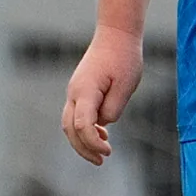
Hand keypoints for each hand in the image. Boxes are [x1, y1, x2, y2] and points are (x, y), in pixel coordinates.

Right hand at [61, 26, 143, 164]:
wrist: (116, 35)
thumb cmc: (124, 58)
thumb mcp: (126, 85)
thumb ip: (113, 109)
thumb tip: (103, 124)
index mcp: (85, 90)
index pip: (82, 126)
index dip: (92, 143)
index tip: (108, 151)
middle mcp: (74, 92)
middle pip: (70, 129)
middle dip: (84, 148)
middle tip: (102, 161)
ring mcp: (74, 92)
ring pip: (69, 124)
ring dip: (82, 141)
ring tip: (102, 153)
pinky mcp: (79, 91)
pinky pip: (76, 116)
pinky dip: (84, 130)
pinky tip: (103, 135)